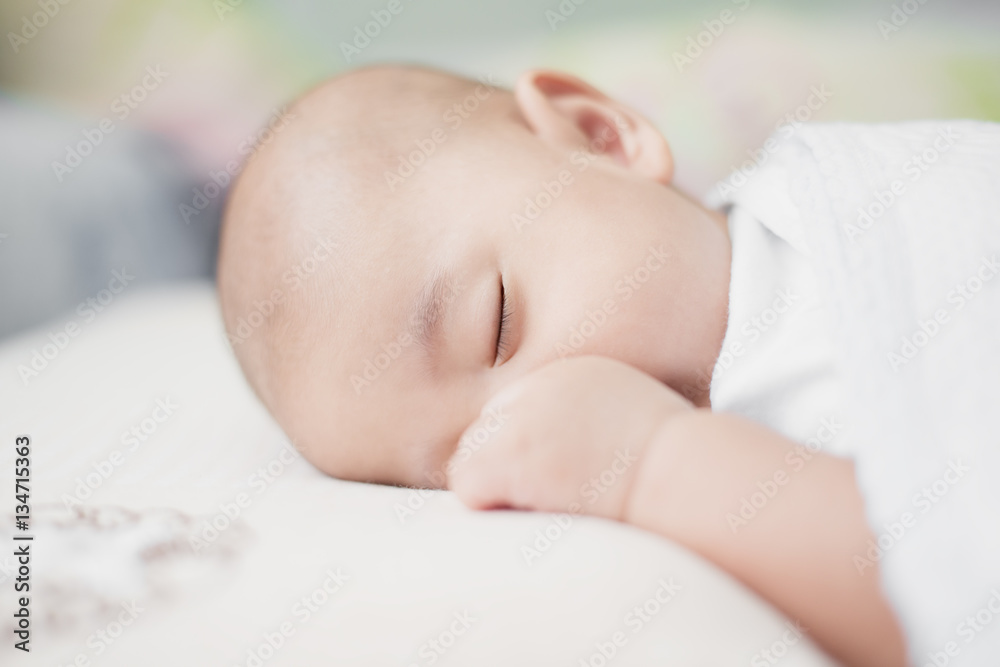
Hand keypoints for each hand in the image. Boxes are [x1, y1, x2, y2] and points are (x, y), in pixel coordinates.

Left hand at [446, 355, 692, 519]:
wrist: (686, 476)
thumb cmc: (677, 467)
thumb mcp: (634, 420)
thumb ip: (592, 424)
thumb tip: (572, 457)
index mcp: (569, 375)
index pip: (513, 408)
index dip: (524, 449)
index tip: (552, 476)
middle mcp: (537, 386)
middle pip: (486, 430)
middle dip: (505, 467)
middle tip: (543, 498)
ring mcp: (520, 420)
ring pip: (470, 458)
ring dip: (498, 489)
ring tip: (544, 506)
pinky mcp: (510, 456)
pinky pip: (468, 485)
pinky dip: (490, 506)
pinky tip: (533, 511)